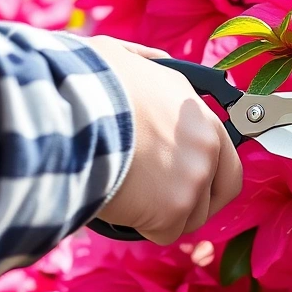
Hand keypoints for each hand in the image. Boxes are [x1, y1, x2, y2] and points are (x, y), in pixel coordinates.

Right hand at [85, 36, 242, 243]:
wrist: (66, 114)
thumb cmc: (86, 85)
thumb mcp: (124, 59)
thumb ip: (148, 67)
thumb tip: (150, 65)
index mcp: (199, 112)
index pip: (225, 151)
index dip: (210, 168)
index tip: (192, 176)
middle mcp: (206, 146)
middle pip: (223, 189)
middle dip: (202, 200)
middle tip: (172, 204)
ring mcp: (193, 178)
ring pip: (192, 215)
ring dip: (167, 214)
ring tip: (134, 199)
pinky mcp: (172, 208)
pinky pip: (166, 232)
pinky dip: (145, 227)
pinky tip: (124, 209)